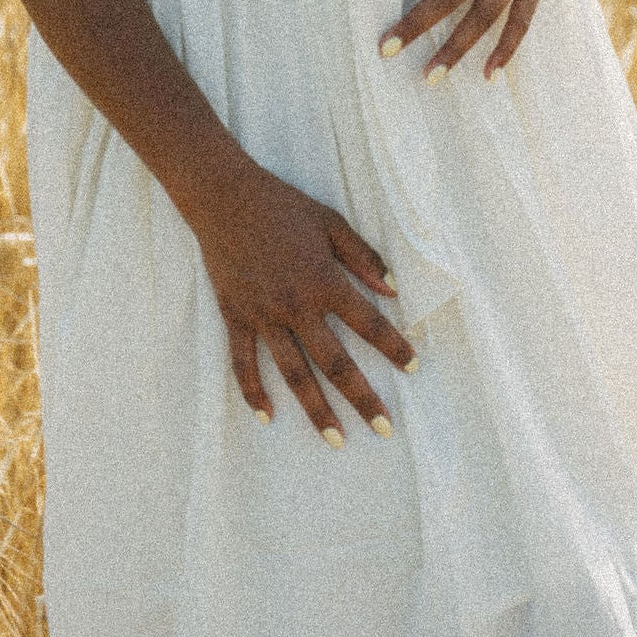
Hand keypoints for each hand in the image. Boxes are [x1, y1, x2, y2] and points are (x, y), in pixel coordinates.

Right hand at [188, 156, 416, 442]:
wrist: (223, 197)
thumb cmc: (282, 206)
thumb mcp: (331, 223)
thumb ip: (364, 259)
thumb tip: (394, 290)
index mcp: (323, 281)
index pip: (369, 323)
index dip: (394, 347)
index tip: (413, 367)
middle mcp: (295, 306)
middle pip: (335, 363)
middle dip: (362, 398)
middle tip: (384, 429)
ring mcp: (262, 316)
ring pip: (293, 373)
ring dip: (315, 409)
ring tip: (335, 439)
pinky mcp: (235, 317)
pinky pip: (244, 363)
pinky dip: (253, 391)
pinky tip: (267, 417)